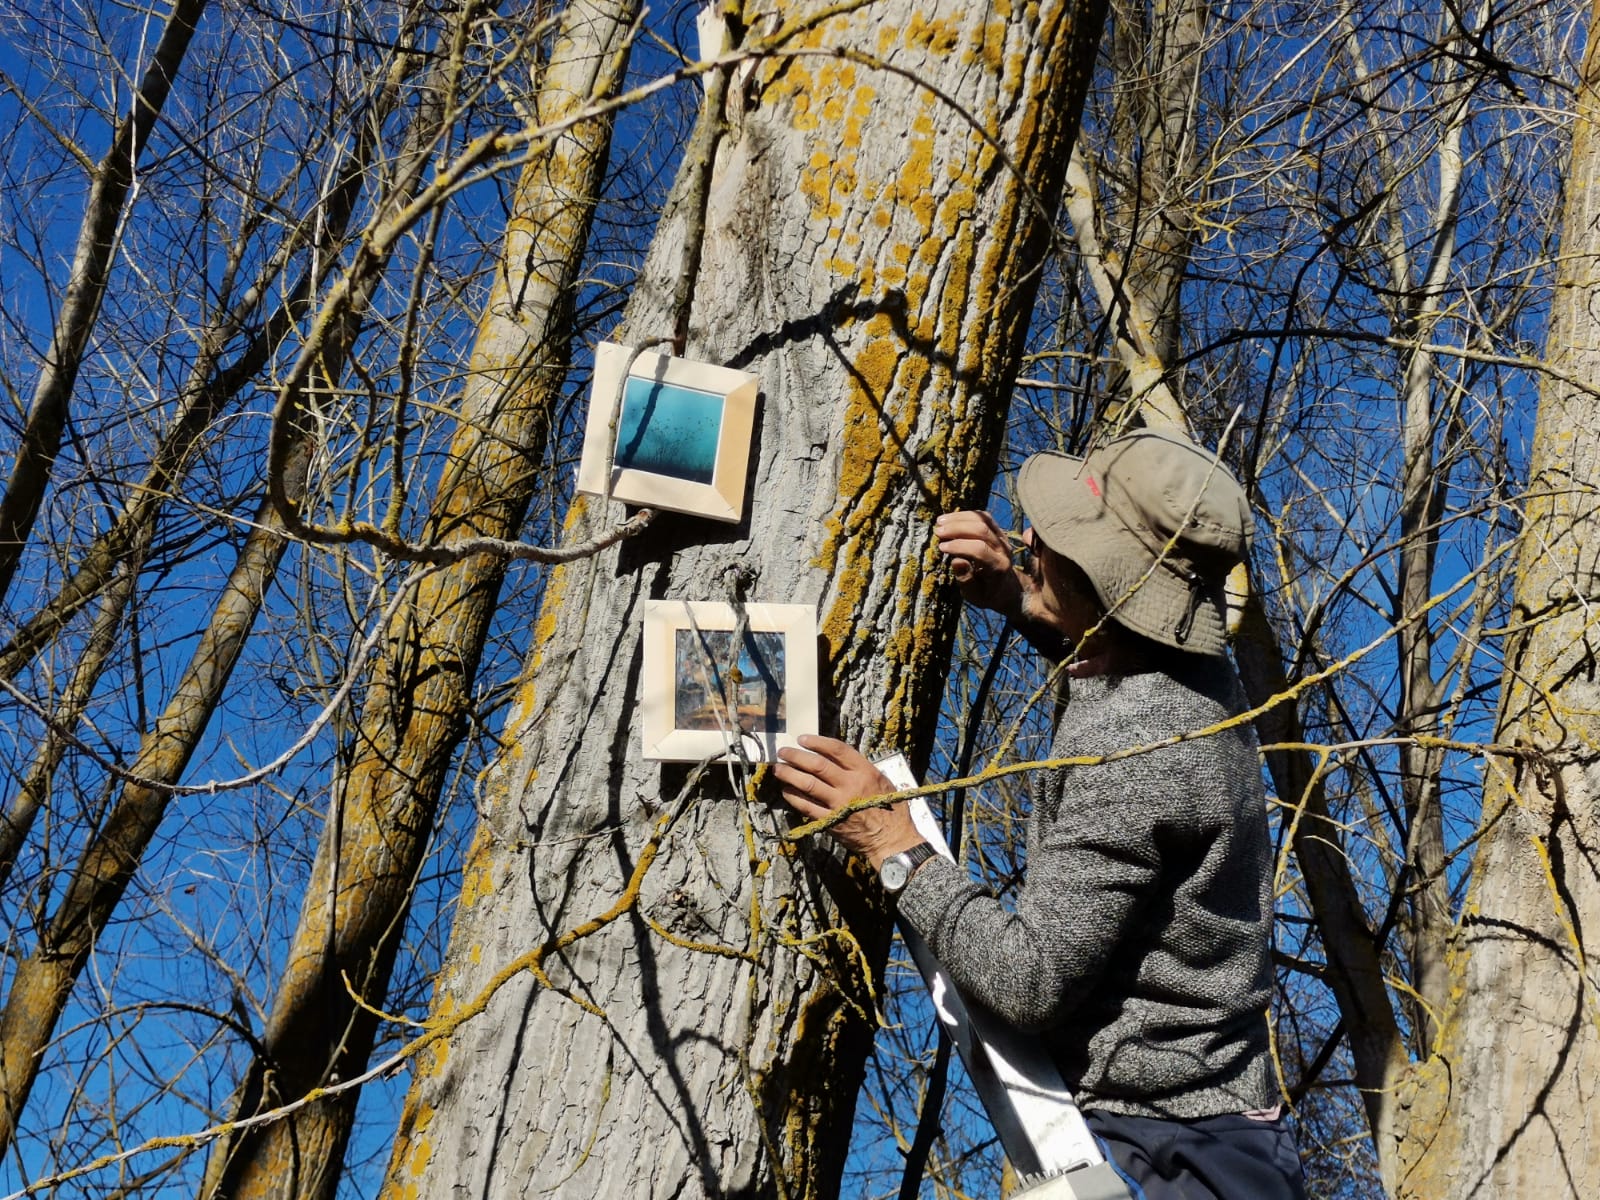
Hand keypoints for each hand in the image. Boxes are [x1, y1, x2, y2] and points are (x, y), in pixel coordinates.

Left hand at [774, 736, 922, 867]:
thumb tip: (834, 757)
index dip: (817, 742)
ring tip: (778, 769)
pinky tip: (786, 790)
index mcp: (865, 772)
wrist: (890, 839)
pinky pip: (806, 806)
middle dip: (796, 756)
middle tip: (784, 752)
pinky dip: (793, 797)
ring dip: (790, 774)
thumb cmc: (889, 808)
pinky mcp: (829, 821)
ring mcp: (838, 804)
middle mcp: (850, 785)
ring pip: (807, 784)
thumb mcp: (882, 780)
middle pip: (817, 765)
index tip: (803, 739)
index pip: (837, 750)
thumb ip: (859, 768)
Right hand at [935, 510, 1023, 614]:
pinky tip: (950, 519)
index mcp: (998, 567)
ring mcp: (1002, 538)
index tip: (941, 547)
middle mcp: (1003, 549)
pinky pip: (983, 517)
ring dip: (959, 518)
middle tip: (937, 531)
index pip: (979, 550)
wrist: (1006, 588)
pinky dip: (966, 515)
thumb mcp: (974, 595)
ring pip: (982, 519)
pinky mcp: (998, 531)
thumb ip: (966, 580)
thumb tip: (956, 561)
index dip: (959, 546)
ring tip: (940, 521)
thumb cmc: (986, 593)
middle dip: (957, 528)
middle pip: (981, 530)